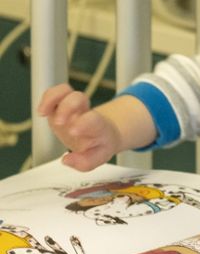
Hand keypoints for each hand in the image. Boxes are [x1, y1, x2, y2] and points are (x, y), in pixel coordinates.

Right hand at [38, 84, 155, 171]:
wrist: (105, 132)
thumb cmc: (99, 144)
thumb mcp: (98, 157)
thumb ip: (85, 162)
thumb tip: (66, 160)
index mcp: (98, 126)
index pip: (93, 120)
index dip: (83, 123)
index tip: (73, 131)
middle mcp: (84, 112)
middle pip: (78, 98)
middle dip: (67, 107)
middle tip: (59, 122)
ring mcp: (72, 107)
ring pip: (65, 90)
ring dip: (53, 98)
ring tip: (42, 112)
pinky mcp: (61, 105)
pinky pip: (54, 92)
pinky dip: (46, 97)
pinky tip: (41, 111)